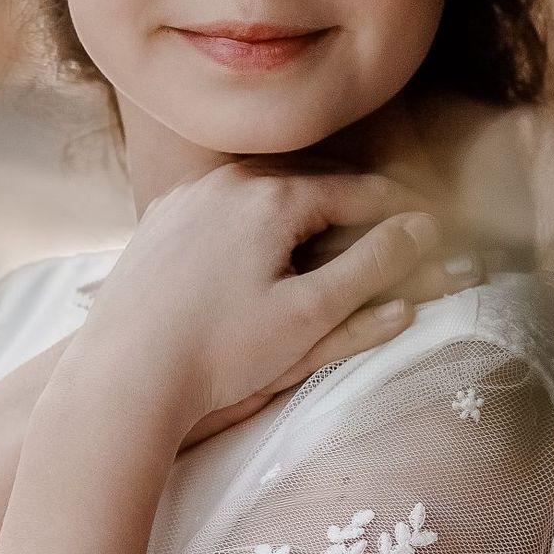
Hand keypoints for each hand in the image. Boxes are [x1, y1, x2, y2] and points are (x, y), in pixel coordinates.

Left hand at [69, 162, 468, 442]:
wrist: (123, 373)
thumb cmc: (221, 353)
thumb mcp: (311, 315)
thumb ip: (372, 267)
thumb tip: (421, 230)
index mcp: (274, 197)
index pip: (360, 191)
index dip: (402, 211)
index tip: (431, 225)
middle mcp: (229, 180)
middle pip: (314, 181)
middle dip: (357, 202)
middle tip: (392, 225)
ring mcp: (189, 196)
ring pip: (267, 190)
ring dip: (307, 206)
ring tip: (337, 233)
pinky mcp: (162, 219)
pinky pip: (226, 204)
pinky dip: (259, 216)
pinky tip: (267, 244)